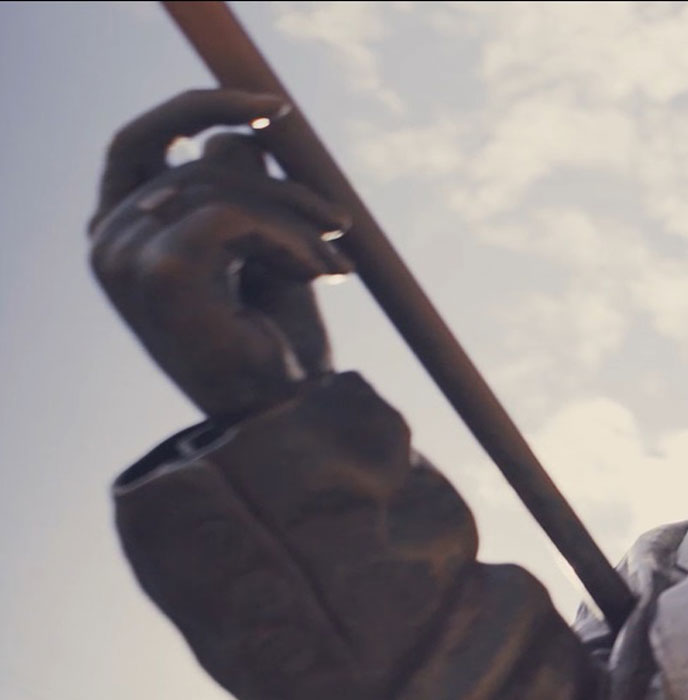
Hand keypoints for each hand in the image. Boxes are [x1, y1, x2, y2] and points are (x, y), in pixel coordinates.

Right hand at [89, 89, 353, 421]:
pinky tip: (324, 276)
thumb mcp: (264, 251)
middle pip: (190, 159)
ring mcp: (122, 256)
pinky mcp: (157, 271)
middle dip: (273, 175)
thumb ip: (244, 195)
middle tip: (339, 211)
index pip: (141, 140)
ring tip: (337, 264)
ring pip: (220, 186)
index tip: (272, 111)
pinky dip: (291, 238)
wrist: (280, 419)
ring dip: (298, 218)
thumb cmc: (273, 342)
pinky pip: (234, 216)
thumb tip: (238, 139)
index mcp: (125, 232)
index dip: (199, 108)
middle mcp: (108, 241)